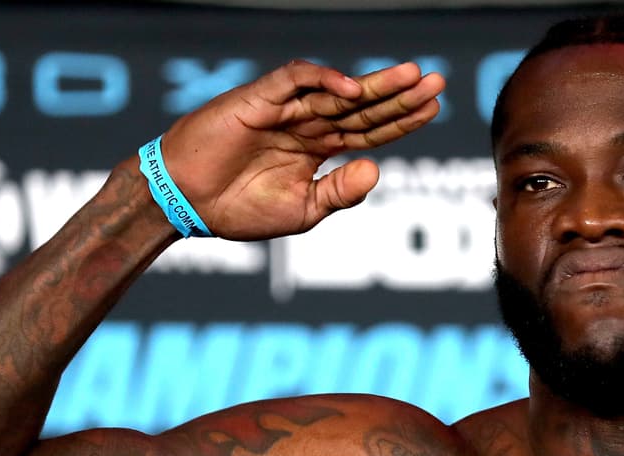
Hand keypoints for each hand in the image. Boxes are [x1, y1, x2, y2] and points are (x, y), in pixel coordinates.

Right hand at [159, 59, 444, 240]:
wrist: (188, 203)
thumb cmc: (238, 209)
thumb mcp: (302, 211)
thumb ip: (339, 193)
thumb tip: (376, 169)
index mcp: (318, 148)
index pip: (369, 129)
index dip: (401, 120)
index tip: (435, 108)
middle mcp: (307, 122)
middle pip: (362, 105)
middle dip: (399, 95)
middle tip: (436, 81)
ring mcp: (285, 108)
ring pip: (337, 89)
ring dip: (374, 84)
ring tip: (412, 77)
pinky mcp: (259, 98)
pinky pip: (295, 79)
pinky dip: (323, 80)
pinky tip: (352, 89)